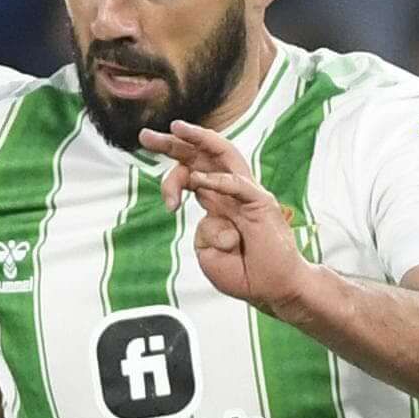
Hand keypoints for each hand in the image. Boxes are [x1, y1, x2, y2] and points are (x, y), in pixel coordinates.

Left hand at [144, 120, 313, 317]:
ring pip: (224, 156)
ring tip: (176, 128)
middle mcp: (230, 191)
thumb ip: (203, 234)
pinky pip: (239, 186)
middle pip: (201, 157)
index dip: (170, 179)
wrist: (274, 289)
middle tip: (144, 136)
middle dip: (172, 143)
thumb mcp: (209, 256)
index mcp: (216, 200)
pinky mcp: (262, 204)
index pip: (189, 174)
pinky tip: (200, 179)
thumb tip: (209, 218)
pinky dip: (219, 181)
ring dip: (199, 140)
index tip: (168, 204)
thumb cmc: (245, 273)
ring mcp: (247, 195)